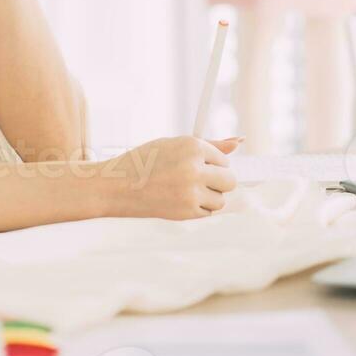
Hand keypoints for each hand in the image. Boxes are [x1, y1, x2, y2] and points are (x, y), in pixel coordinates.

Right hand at [101, 136, 240, 219]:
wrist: (116, 186)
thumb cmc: (144, 162)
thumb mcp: (173, 145)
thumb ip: (209, 145)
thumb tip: (239, 142)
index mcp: (192, 146)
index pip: (224, 159)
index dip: (209, 163)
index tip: (192, 166)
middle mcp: (195, 167)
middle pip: (230, 180)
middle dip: (218, 182)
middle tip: (196, 181)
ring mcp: (192, 191)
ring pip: (221, 199)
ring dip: (208, 197)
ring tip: (183, 190)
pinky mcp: (187, 211)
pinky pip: (208, 212)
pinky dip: (197, 208)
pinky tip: (177, 200)